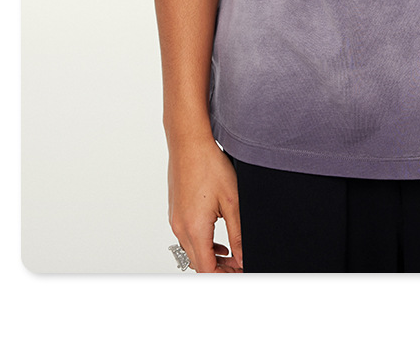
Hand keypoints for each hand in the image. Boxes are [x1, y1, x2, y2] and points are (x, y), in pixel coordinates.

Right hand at [167, 135, 242, 272]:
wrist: (189, 143)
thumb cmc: (209, 165)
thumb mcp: (232, 201)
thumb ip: (238, 234)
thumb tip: (243, 257)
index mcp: (194, 228)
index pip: (206, 270)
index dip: (225, 276)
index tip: (240, 274)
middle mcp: (180, 228)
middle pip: (198, 264)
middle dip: (220, 270)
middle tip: (241, 266)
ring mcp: (176, 220)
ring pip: (192, 252)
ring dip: (211, 258)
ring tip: (234, 256)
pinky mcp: (176, 212)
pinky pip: (188, 238)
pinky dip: (203, 245)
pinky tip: (219, 241)